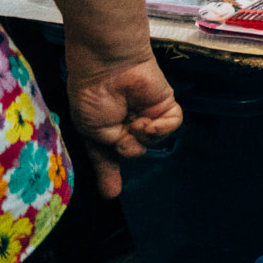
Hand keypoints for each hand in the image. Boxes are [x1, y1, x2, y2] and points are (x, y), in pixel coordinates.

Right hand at [65, 53, 180, 198]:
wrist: (109, 68)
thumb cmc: (93, 98)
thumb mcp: (92, 131)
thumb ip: (110, 151)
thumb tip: (123, 164)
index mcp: (106, 131)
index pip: (111, 157)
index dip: (110, 175)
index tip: (112, 194)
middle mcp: (127, 125)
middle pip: (135, 150)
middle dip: (130, 150)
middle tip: (124, 134)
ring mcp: (147, 115)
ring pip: (153, 141)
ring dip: (142, 137)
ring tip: (131, 123)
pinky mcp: (165, 105)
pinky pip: (171, 126)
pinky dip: (160, 129)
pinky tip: (145, 122)